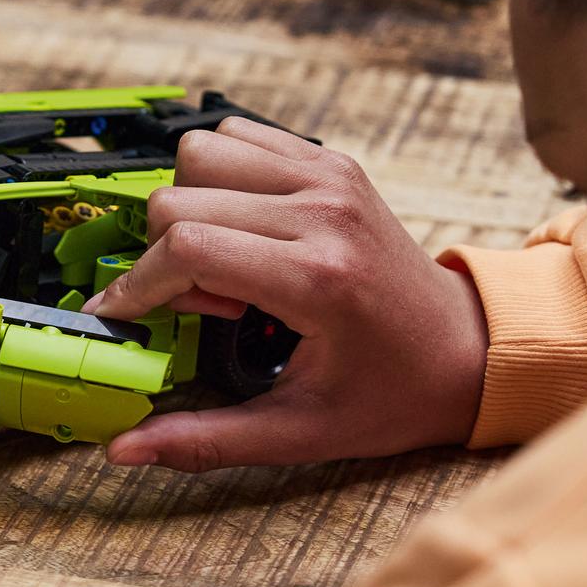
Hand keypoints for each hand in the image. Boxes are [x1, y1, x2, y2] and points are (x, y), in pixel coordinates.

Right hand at [82, 118, 489, 470]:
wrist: (468, 352)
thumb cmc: (394, 393)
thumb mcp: (300, 432)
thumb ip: (205, 440)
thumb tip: (124, 450)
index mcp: (317, 277)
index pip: (187, 248)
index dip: (135, 286)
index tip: (119, 316)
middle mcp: (323, 212)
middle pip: (180, 198)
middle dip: (163, 256)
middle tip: (203, 306)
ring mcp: (329, 177)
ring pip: (202, 152)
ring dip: (188, 205)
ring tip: (224, 262)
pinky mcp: (332, 162)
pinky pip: (239, 136)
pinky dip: (220, 176)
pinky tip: (241, 228)